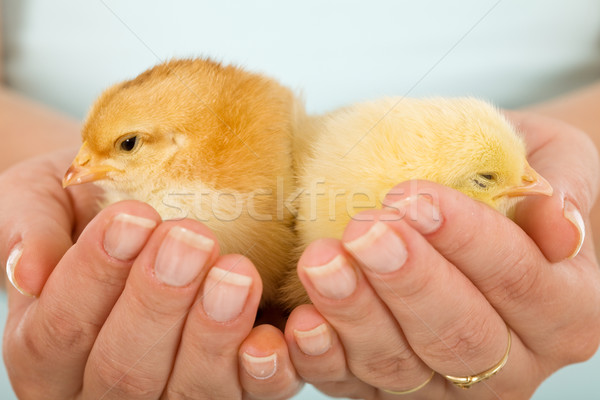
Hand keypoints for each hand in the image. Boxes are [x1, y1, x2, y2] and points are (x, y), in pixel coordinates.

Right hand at [0, 151, 301, 398]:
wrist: (135, 212)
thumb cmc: (85, 205)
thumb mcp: (41, 198)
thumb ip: (28, 229)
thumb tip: (29, 269)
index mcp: (45, 351)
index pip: (59, 332)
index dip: (94, 277)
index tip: (133, 218)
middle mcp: (100, 388)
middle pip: (123, 372)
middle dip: (159, 303)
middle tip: (190, 239)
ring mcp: (167, 394)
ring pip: (186, 392)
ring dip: (213, 335)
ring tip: (235, 274)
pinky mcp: (228, 388)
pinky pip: (248, 398)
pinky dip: (263, 374)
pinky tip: (270, 336)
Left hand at [283, 112, 599, 398]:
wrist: (478, 212)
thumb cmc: (511, 183)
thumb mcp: (553, 160)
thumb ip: (562, 186)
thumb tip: (559, 222)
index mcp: (564, 310)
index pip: (519, 279)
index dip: (466, 240)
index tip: (412, 198)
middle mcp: (513, 362)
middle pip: (460, 334)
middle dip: (407, 281)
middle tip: (364, 231)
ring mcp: (448, 383)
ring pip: (401, 365)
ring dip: (356, 314)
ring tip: (322, 262)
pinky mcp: (391, 388)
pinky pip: (355, 385)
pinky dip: (324, 357)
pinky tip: (302, 322)